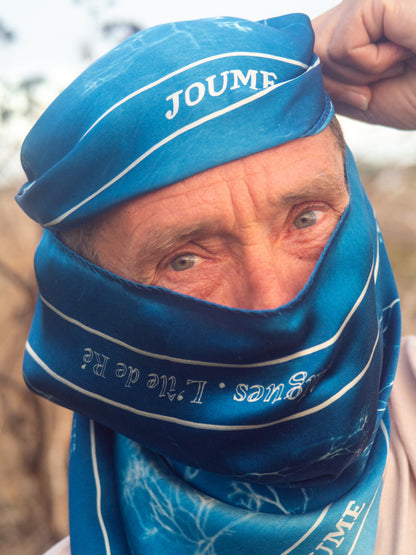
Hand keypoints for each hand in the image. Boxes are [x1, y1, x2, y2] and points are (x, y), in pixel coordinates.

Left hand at [313, 0, 415, 128]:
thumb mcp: (356, 97)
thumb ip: (323, 82)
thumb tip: (291, 77)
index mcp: (347, 28)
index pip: (303, 54)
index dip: (326, 84)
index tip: (365, 94)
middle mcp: (352, 9)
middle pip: (306, 53)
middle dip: (340, 82)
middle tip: (381, 80)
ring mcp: (363, 3)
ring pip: (320, 50)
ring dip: (359, 75)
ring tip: (397, 64)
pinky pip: (343, 46)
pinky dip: (372, 64)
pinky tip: (403, 53)